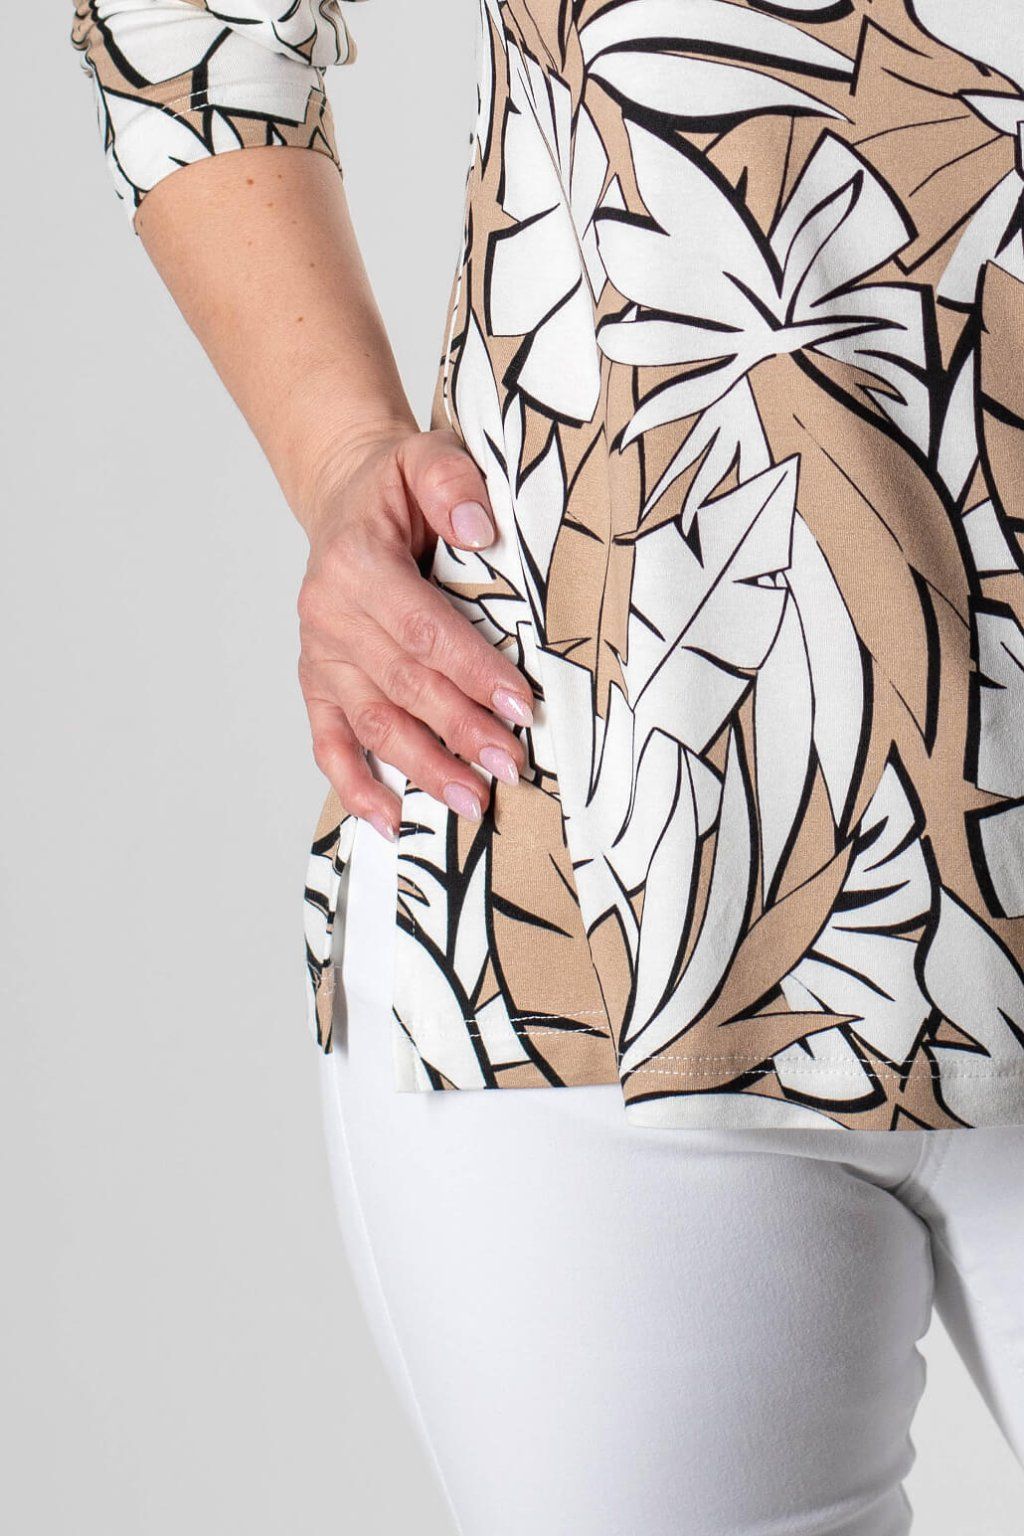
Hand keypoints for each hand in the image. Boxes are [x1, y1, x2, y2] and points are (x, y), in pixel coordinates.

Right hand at [297, 423, 534, 841]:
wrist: (345, 495)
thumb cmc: (396, 486)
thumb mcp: (426, 456)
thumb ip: (452, 481)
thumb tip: (479, 529)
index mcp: (356, 562)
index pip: (423, 629)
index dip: (472, 671)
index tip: (521, 705)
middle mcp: (329, 615)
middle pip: (404, 686)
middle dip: (461, 731)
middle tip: (512, 766)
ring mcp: (320, 655)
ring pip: (374, 724)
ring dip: (424, 769)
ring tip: (474, 803)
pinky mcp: (317, 683)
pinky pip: (329, 743)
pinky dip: (356, 785)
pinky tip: (391, 821)